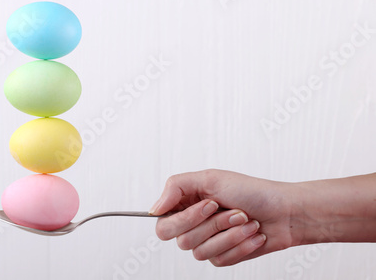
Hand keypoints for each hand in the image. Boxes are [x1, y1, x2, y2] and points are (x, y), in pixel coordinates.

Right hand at [150, 169, 294, 265]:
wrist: (284, 212)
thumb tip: (154, 208)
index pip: (162, 223)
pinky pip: (220, 260)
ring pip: (201, 252)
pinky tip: (252, 234)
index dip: (183, 219)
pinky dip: (240, 245)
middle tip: (232, 210)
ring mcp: (208, 242)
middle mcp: (193, 224)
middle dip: (213, 224)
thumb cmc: (252, 191)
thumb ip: (176, 187)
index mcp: (186, 203)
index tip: (210, 204)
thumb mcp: (211, 178)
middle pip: (181, 239)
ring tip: (246, 220)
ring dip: (230, 234)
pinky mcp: (223, 256)